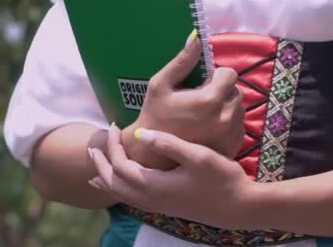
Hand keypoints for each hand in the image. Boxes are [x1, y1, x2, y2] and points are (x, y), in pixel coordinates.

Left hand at [90, 123, 254, 229]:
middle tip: (93, 147)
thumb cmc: (221, 178)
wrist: (239, 207)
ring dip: (107, 178)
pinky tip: (123, 183)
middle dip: (101, 165)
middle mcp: (150, 199)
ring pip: (121, 195)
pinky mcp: (166, 206)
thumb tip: (140, 133)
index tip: (115, 126)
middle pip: (113, 184)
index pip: (120, 165)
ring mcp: (158, 205)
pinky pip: (132, 199)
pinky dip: (119, 189)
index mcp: (153, 186)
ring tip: (97, 168)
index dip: (113, 145)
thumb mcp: (197, 156)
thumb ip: (167, 143)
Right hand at [122, 32, 244, 168]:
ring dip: (226, 105)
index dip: (217, 75)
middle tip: (201, 97)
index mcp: (210, 99)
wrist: (153, 155)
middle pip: (236, 91)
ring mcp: (231, 133)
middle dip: (222, 90)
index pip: (230, 74)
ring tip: (204, 113)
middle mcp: (226, 117)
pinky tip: (209, 127)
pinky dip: (228, 122)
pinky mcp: (233, 146)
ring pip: (239, 108)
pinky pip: (239, 125)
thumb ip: (182, 61)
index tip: (202, 82)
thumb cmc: (154, 115)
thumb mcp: (160, 85)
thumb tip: (196, 37)